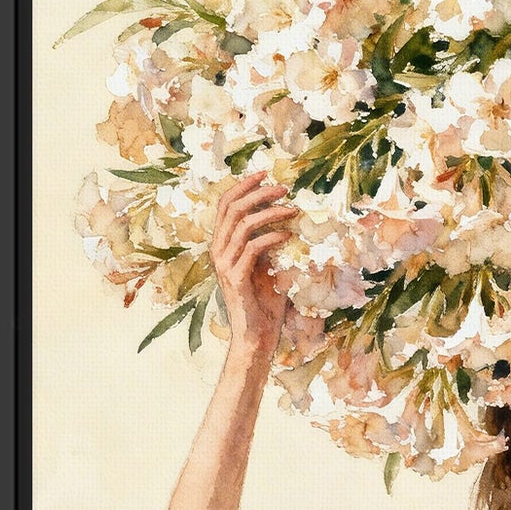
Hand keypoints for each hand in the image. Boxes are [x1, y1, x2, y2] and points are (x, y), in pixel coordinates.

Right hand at [208, 171, 297, 357]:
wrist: (257, 335)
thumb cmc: (265, 303)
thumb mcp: (269, 265)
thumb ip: (269, 244)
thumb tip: (287, 219)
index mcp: (223, 245)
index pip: (226, 205)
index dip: (244, 186)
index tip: (265, 174)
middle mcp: (218, 251)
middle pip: (232, 209)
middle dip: (258, 193)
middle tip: (283, 187)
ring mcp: (224, 264)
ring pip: (242, 225)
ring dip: (269, 213)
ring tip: (292, 210)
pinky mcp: (235, 278)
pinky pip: (252, 248)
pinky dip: (271, 237)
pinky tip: (288, 235)